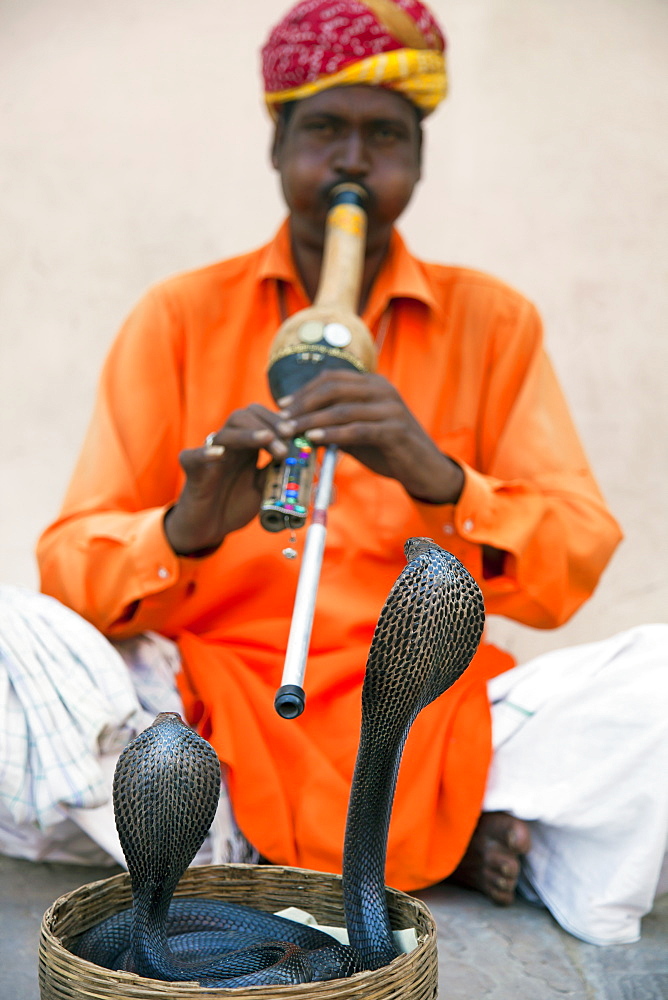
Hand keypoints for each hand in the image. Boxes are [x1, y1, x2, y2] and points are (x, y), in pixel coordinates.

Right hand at [164, 404, 288, 555]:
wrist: (210, 528)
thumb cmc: (236, 504)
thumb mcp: (267, 488)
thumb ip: (284, 474)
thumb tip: (317, 471)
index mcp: (246, 445)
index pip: (259, 417)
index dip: (277, 419)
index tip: (296, 430)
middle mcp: (227, 445)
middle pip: (242, 416)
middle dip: (267, 422)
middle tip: (287, 434)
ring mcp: (209, 456)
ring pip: (224, 433)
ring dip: (248, 434)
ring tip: (269, 440)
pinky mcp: (192, 471)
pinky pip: (192, 456)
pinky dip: (205, 453)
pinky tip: (219, 454)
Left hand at [275, 370, 463, 503]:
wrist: (425, 470)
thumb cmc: (390, 451)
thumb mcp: (358, 434)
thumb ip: (334, 426)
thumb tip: (299, 426)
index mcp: (374, 385)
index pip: (332, 378)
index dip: (304, 390)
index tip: (282, 406)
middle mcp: (383, 390)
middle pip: (334, 388)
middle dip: (303, 404)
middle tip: (281, 420)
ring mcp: (390, 408)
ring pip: (342, 409)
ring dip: (312, 420)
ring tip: (290, 431)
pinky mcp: (395, 430)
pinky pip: (357, 429)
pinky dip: (333, 433)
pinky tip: (314, 439)